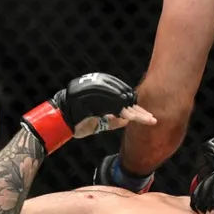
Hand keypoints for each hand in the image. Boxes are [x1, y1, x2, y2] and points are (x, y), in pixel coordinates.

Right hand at [22, 72, 152, 153]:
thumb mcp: (99, 123)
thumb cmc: (78, 122)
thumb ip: (112, 121)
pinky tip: (137, 118)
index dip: (135, 108)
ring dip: (136, 112)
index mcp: (103, 94)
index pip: (122, 99)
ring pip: (123, 102)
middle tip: (152, 119)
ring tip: (149, 120)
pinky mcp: (98, 99)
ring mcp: (100, 92)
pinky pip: (115, 106)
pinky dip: (126, 113)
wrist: (61, 120)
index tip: (147, 116)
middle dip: (139, 110)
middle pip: (126, 99)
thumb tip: (127, 120)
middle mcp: (103, 89)